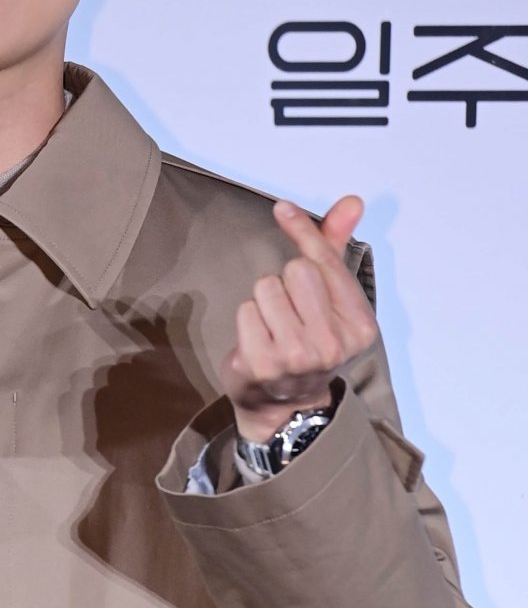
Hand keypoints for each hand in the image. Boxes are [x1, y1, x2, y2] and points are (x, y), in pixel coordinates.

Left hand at [222, 194, 378, 442]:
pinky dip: (247, 321)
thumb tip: (351, 201)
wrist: (285, 406)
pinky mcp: (263, 364)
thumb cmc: (308, 341)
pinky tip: (258, 341)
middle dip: (284, 283)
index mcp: (360, 325)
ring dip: (263, 302)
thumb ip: (335, 247)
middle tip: (290, 312)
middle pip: (295, 271)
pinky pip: (246, 311)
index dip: (304, 232)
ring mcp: (298, 357)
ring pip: (267, 288)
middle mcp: (334, 343)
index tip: (283, 210)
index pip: (326, 262)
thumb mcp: (330, 298)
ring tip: (274, 328)